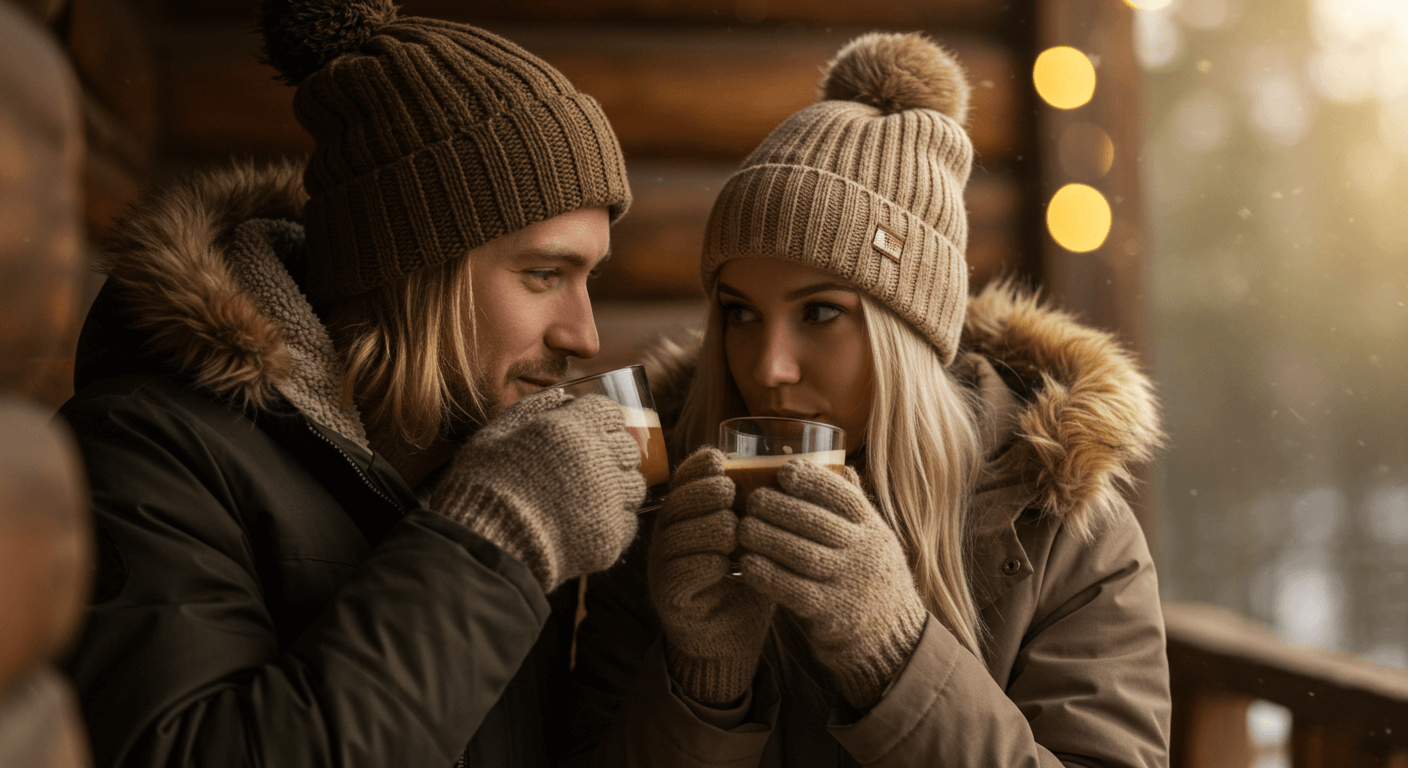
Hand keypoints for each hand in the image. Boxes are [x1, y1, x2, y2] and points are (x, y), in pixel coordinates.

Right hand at [431, 390, 644, 592]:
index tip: (588, 432)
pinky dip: (613, 522)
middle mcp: (599, 460)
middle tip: (588, 468)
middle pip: (628, 449)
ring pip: (635, 486)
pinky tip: (588, 525)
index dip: (600, 421)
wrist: (486, 545)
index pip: (610, 412)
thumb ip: (531, 410)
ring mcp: (609, 500)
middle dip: (612, 454)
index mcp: (572, 428)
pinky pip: (628, 523)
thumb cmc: (483, 485)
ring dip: (617, 489)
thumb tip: (561, 396)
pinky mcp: (611, 536)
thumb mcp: (496, 435)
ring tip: (589, 498)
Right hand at [649, 447, 772, 705]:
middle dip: (707, 494)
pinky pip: (683, 570)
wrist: (732, 636)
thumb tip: (797, 470)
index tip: (722, 463)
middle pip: (678, 502)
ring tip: (734, 534)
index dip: (699, 468)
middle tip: (731, 497)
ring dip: (711, 528)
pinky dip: (708, 563)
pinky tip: (727, 566)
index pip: (683, 480)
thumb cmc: (747, 579)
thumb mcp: (753, 538)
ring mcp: (663, 565)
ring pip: (679, 533)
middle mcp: (667, 536)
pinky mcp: (669, 594)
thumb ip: (758, 509)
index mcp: (687, 515)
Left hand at [738, 459, 924, 707]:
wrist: (891, 640)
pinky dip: (768, 575)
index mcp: (874, 530)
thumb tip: (836, 462)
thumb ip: (854, 508)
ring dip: (767, 538)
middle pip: (817, 522)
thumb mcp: (875, 541)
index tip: (785, 470)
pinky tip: (747, 564)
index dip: (814, 481)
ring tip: (743, 528)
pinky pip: (794, 590)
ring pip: (802, 554)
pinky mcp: (832, 614)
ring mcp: (849, 584)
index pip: (845, 497)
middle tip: (752, 500)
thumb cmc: (871, 580)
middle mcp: (865, 554)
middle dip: (780, 507)